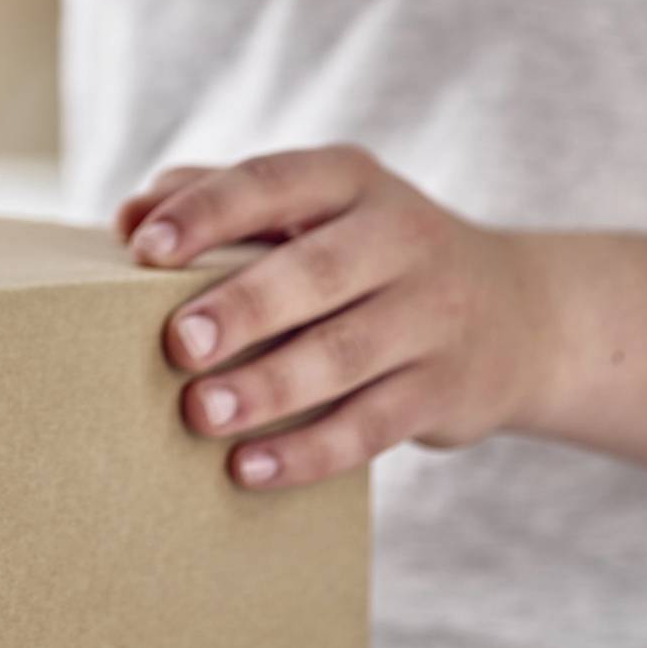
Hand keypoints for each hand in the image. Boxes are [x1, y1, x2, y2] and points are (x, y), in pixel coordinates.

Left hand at [119, 145, 560, 492]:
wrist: (520, 315)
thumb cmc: (368, 253)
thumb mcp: (313, 206)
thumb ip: (219, 197)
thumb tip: (126, 217)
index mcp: (349, 179)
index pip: (272, 183)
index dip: (207, 212)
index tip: (143, 248)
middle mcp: (399, 237)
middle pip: (315, 271)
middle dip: (241, 307)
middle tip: (175, 344)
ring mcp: (431, 316)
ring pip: (344, 354)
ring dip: (268, 387)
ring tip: (200, 413)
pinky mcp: (444, 391)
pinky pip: (372, 426)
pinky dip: (308, 451)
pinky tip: (249, 468)